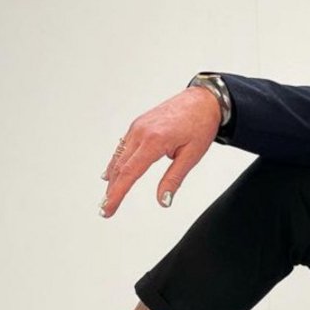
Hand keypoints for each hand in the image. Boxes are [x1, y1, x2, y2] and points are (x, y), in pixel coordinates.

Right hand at [99, 86, 221, 216]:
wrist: (204, 99)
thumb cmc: (201, 124)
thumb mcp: (191, 155)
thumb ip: (174, 179)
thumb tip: (164, 201)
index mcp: (154, 141)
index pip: (129, 173)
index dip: (117, 194)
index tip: (108, 209)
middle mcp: (141, 132)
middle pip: (120, 167)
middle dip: (112, 190)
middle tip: (105, 209)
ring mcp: (138, 126)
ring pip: (119, 156)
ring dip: (113, 177)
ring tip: (109, 195)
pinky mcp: (139, 124)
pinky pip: (123, 146)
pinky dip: (116, 161)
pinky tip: (112, 173)